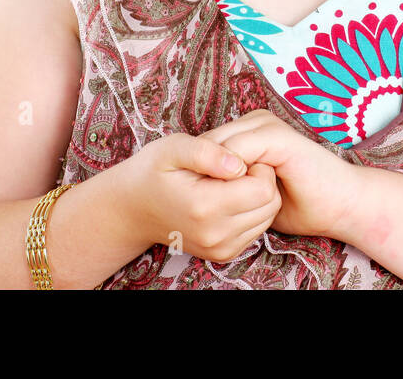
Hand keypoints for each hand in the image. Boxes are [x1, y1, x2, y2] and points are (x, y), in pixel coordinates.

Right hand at [118, 132, 281, 263]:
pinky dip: (252, 211)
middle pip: (270, 204)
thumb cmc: (153, 171)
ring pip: (267, 217)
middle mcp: (215, 234)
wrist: (133, 209)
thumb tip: (238, 164)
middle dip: (262, 180)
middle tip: (236, 168)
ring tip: (232, 183)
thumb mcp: (173, 148)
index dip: (258, 166)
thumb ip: (207, 151)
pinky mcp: (223, 254)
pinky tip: (230, 198)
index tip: (238, 157)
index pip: (263, 188)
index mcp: (204, 206)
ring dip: (258, 196)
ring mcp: (219, 249)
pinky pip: (257, 229)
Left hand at [198, 110, 360, 238]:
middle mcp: (257, 122)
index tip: (195, 198)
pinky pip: (238, 150)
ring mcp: (268, 126)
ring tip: (216, 199)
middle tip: (202, 200)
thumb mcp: (252, 196)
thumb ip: (230, 186)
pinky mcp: (279, 137)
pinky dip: (228, 171)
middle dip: (199, 171)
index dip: (194, 172)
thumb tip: (194, 192)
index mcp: (250, 131)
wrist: (340, 204)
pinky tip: (234, 193)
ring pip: (218, 144)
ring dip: (211, 173)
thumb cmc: (298, 204)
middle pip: (206, 142)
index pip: (204, 145)